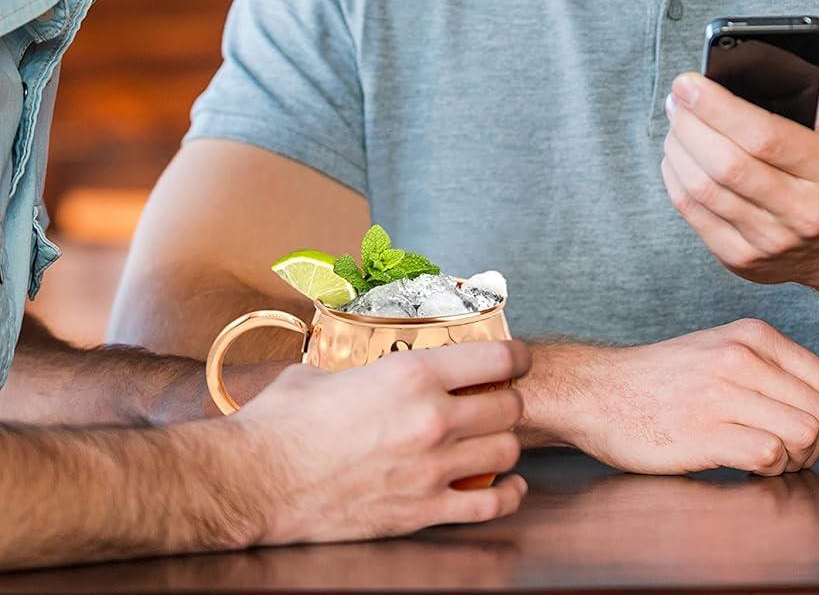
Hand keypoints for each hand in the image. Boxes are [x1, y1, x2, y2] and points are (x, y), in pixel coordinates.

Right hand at [230, 338, 529, 545]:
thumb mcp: (328, 372)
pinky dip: (505, 497)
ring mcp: (429, 468)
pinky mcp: (419, 511)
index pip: (497, 357)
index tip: (518, 359)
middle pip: (510, 406)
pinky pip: (487, 506)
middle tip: (499, 402)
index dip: (516, 356)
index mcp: (413, 374)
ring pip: (506, 453)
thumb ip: (364, 369)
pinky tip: (507, 488)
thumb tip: (365, 364)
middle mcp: (432, 418)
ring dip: (505, 446)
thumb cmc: (281, 424)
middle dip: (509, 402)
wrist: (251, 482)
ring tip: (494, 442)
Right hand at [558, 321, 818, 474]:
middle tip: (783, 453)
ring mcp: (722, 392)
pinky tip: (744, 464)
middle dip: (815, 445)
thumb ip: (794, 383)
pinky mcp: (703, 430)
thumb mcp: (734, 364)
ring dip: (793, 461)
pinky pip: (769, 453)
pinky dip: (768, 469)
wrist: (600, 392)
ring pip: (804, 434)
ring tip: (763, 458)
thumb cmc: (668, 382)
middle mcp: (742, 356)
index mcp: (754, 336)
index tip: (800, 432)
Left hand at [662, 48, 818, 286]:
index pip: (765, 137)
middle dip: (690, 124)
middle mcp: (804, 211)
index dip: (718, 107)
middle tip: (678, 96)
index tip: (691, 82)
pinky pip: (693, 214)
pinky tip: (679, 153)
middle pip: (727, 164)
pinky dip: (676, 177)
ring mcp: (770, 241)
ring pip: (704, 190)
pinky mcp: (741, 258)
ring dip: (679, 147)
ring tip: (677, 119)